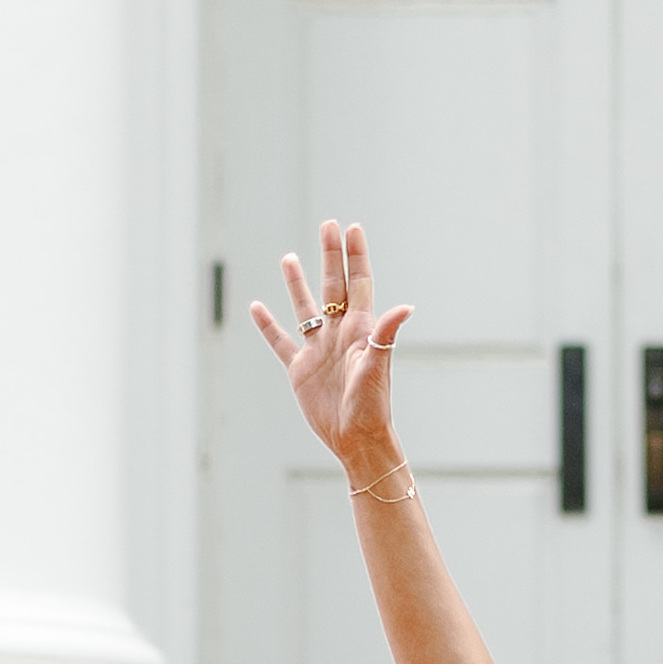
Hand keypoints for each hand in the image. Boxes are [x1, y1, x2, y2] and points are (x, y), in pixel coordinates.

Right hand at [249, 215, 415, 477]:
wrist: (355, 439)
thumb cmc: (372, 406)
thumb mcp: (377, 368)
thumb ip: (386, 335)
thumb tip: (405, 307)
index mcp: (360, 330)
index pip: (358, 283)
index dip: (355, 256)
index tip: (352, 228)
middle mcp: (339, 334)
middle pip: (333, 286)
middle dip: (330, 255)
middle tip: (327, 224)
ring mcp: (319, 350)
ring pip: (305, 308)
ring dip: (297, 284)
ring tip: (289, 257)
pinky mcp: (301, 370)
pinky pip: (281, 342)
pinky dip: (268, 326)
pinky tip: (257, 308)